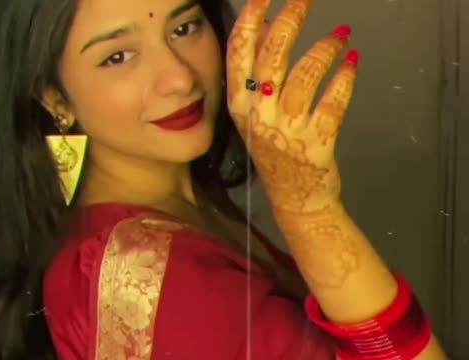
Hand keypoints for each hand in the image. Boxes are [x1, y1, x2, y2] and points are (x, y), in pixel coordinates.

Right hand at [226, 0, 357, 212]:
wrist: (294, 198)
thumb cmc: (275, 150)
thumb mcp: (255, 111)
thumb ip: (258, 71)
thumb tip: (267, 26)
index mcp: (239, 104)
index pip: (239, 54)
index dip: (251, 20)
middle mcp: (259, 115)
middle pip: (272, 58)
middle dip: (289, 21)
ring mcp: (287, 129)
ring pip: (304, 76)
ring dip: (324, 50)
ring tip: (340, 35)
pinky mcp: (317, 141)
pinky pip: (333, 102)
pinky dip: (344, 78)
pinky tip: (352, 62)